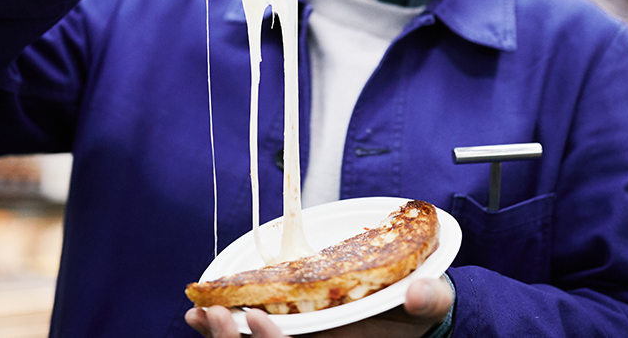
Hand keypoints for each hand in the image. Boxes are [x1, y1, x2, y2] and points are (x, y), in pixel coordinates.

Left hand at [185, 277, 452, 337]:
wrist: (411, 312)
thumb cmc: (418, 310)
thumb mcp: (431, 304)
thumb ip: (430, 299)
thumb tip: (419, 294)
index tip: (254, 316)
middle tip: (211, 315)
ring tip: (197, 316)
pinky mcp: (287, 334)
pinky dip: (222, 334)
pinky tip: (197, 319)